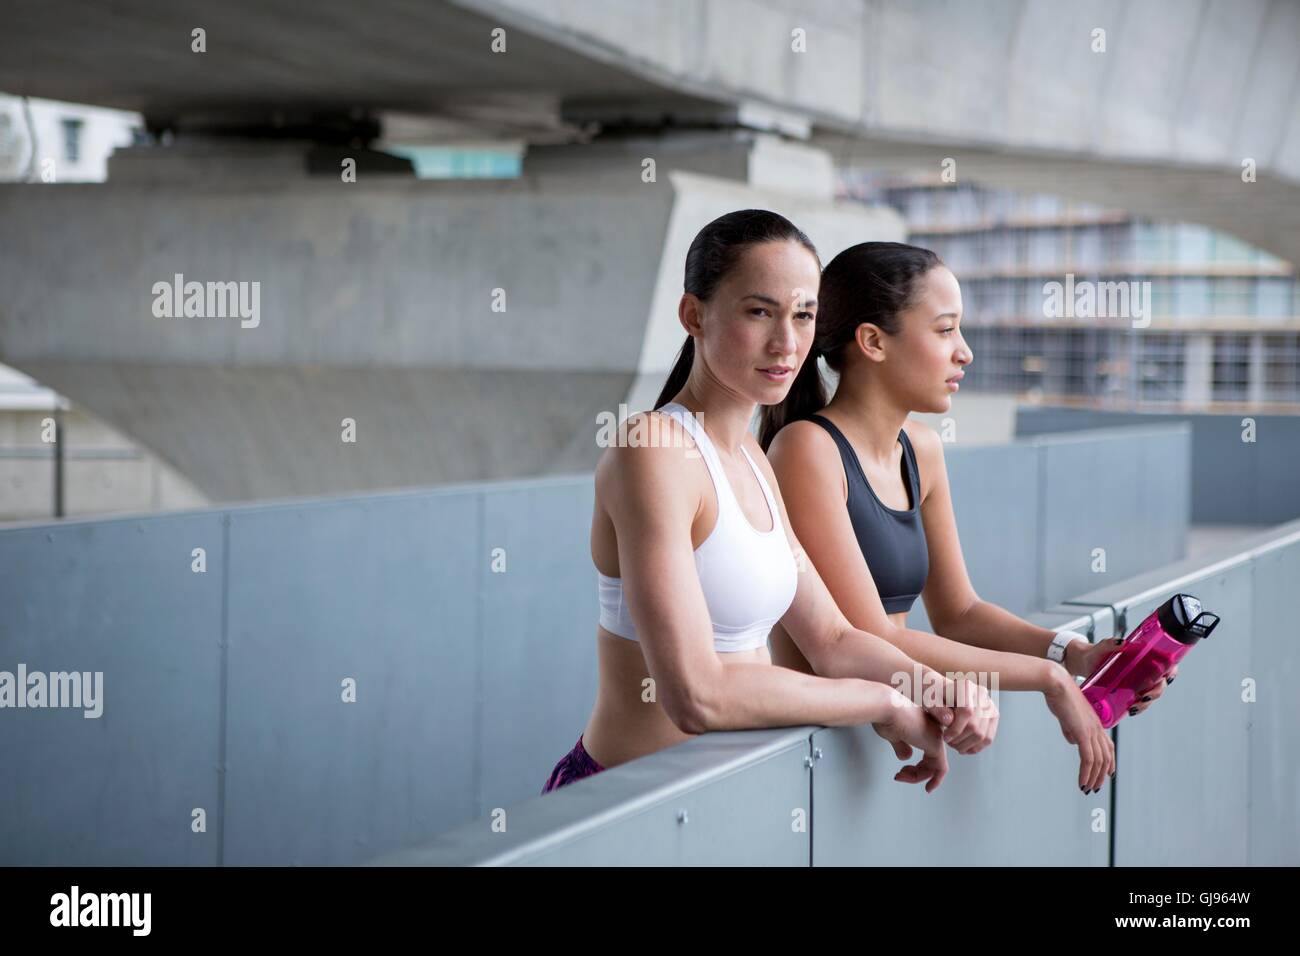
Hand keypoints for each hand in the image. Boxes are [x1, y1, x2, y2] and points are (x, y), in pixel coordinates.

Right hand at [873, 690, 948, 792]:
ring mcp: (936, 738)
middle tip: (899, 775)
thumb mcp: (892, 734)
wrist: (886, 706)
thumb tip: (906, 757)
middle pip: (931, 761)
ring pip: (935, 767)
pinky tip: (928, 788)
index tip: (902, 771)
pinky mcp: (936, 745)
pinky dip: (935, 781)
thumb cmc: (885, 715)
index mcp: (924, 726)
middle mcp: (933, 731)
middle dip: (915, 773)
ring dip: (918, 777)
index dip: (916, 766)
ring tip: (901, 776)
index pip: (927, 752)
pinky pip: (941, 769)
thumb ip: (901, 745)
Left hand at [934, 675, 998, 754]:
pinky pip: (988, 738)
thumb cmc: (934, 696)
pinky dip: (976, 747)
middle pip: (975, 725)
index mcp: (965, 686)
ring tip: (954, 746)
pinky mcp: (993, 716)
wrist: (944, 693)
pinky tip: (963, 748)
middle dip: (960, 739)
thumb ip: (937, 709)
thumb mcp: (930, 700)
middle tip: (948, 742)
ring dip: (967, 745)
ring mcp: (990, 706)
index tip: (945, 738)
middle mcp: (981, 694)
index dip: (956, 729)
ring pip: (983, 735)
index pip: (967, 711)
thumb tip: (949, 721)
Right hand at [1043, 669, 1115, 792]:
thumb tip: (1072, 741)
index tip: (1108, 774)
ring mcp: (1091, 730)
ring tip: (1087, 788)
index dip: (1110, 762)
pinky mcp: (1083, 733)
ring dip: (1094, 777)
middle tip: (1094, 787)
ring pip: (1099, 761)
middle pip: (1106, 757)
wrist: (1056, 683)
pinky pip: (1088, 759)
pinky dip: (1086, 773)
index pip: (1108, 746)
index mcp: (1095, 722)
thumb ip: (1071, 729)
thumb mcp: (1066, 716)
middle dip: (1101, 775)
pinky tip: (1082, 782)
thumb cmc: (1058, 695)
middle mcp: (1097, 727)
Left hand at [1068, 637, 1178, 715]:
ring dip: (1147, 703)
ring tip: (1135, 706)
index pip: (1167, 665)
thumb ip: (1111, 643)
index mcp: (1145, 658)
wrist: (1084, 662)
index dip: (1172, 671)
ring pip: (1151, 695)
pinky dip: (1138, 708)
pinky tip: (1131, 710)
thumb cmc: (1097, 652)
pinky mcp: (1128, 693)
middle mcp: (1144, 672)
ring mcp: (1137, 684)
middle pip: (1160, 683)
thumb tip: (1122, 643)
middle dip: (1157, 692)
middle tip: (1145, 695)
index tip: (1167, 677)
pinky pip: (1138, 703)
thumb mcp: (1104, 646)